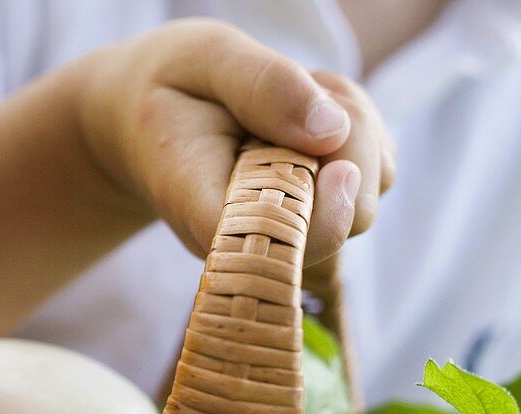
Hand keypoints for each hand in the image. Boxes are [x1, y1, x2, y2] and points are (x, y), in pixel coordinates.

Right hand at [77, 19, 394, 263]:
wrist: (147, 123)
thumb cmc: (170, 90)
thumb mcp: (201, 58)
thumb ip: (262, 83)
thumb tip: (331, 130)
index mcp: (205, 211)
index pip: (278, 248)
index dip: (324, 218)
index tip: (336, 162)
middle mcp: (254, 238)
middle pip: (348, 219)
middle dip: (349, 139)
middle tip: (303, 85)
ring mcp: (291, 232)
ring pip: (369, 192)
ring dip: (354, 128)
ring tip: (293, 99)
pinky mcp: (320, 214)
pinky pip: (373, 174)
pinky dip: (357, 134)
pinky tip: (308, 116)